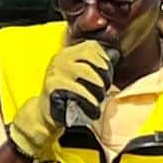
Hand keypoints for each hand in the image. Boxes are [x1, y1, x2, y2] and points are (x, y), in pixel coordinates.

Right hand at [7, 39, 114, 159]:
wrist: (47, 116)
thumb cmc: (69, 97)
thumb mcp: (83, 78)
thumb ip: (97, 65)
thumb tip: (115, 54)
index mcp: (68, 53)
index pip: (91, 46)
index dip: (104, 59)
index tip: (108, 75)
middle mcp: (60, 59)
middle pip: (90, 56)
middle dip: (104, 73)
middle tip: (106, 89)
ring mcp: (55, 71)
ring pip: (85, 71)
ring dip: (98, 88)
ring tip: (99, 100)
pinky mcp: (53, 86)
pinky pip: (77, 90)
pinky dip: (89, 101)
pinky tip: (93, 110)